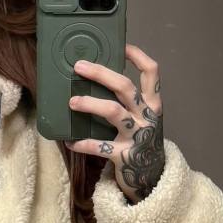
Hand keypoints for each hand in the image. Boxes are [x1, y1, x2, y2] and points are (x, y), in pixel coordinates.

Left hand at [64, 43, 165, 204]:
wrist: (151, 177)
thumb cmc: (141, 141)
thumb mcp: (143, 119)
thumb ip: (128, 102)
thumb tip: (97, 79)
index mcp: (153, 104)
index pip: (151, 73)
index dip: (137, 56)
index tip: (121, 45)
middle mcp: (147, 117)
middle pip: (125, 87)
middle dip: (101, 74)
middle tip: (79, 66)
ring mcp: (136, 136)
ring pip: (113, 112)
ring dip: (90, 104)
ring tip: (72, 102)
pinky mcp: (124, 156)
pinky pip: (100, 146)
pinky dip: (83, 143)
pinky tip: (69, 141)